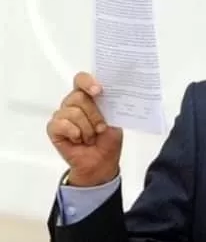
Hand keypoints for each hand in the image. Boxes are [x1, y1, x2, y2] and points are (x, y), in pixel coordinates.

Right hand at [47, 72, 122, 186]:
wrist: (101, 162)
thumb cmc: (108, 140)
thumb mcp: (115, 120)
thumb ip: (110, 105)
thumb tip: (109, 93)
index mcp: (88, 97)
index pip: (81, 80)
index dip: (88, 82)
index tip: (98, 91)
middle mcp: (73, 103)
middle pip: (79, 97)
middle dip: (94, 115)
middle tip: (101, 128)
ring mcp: (62, 115)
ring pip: (72, 112)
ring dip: (87, 128)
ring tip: (91, 138)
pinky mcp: (54, 128)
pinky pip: (61, 125)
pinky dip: (75, 133)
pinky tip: (78, 140)